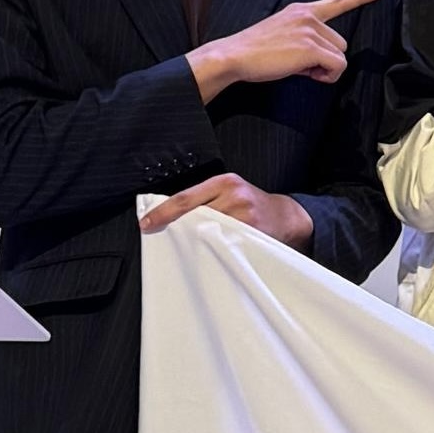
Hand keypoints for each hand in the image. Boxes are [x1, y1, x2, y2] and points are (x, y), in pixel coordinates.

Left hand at [140, 173, 314, 246]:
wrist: (287, 216)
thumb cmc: (253, 205)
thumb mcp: (232, 191)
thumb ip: (207, 198)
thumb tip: (171, 214)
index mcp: (225, 181)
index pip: (185, 197)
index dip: (163, 212)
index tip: (146, 223)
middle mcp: (234, 195)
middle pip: (194, 214)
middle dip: (177, 227)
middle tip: (161, 236)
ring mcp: (244, 214)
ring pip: (206, 230)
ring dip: (193, 240)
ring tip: (187, 246)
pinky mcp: (251, 232)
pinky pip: (223, 243)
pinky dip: (211, 248)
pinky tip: (206, 251)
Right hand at [188, 0, 377, 101]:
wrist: (233, 56)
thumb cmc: (254, 51)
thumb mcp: (282, 33)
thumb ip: (304, 37)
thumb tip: (319, 58)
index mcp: (301, 10)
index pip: (336, 2)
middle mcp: (308, 16)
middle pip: (340, 43)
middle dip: (325, 58)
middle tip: (300, 64)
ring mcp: (310, 30)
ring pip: (340, 56)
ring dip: (325, 68)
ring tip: (298, 67)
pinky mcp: (311, 48)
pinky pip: (337, 67)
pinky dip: (327, 76)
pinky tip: (306, 74)